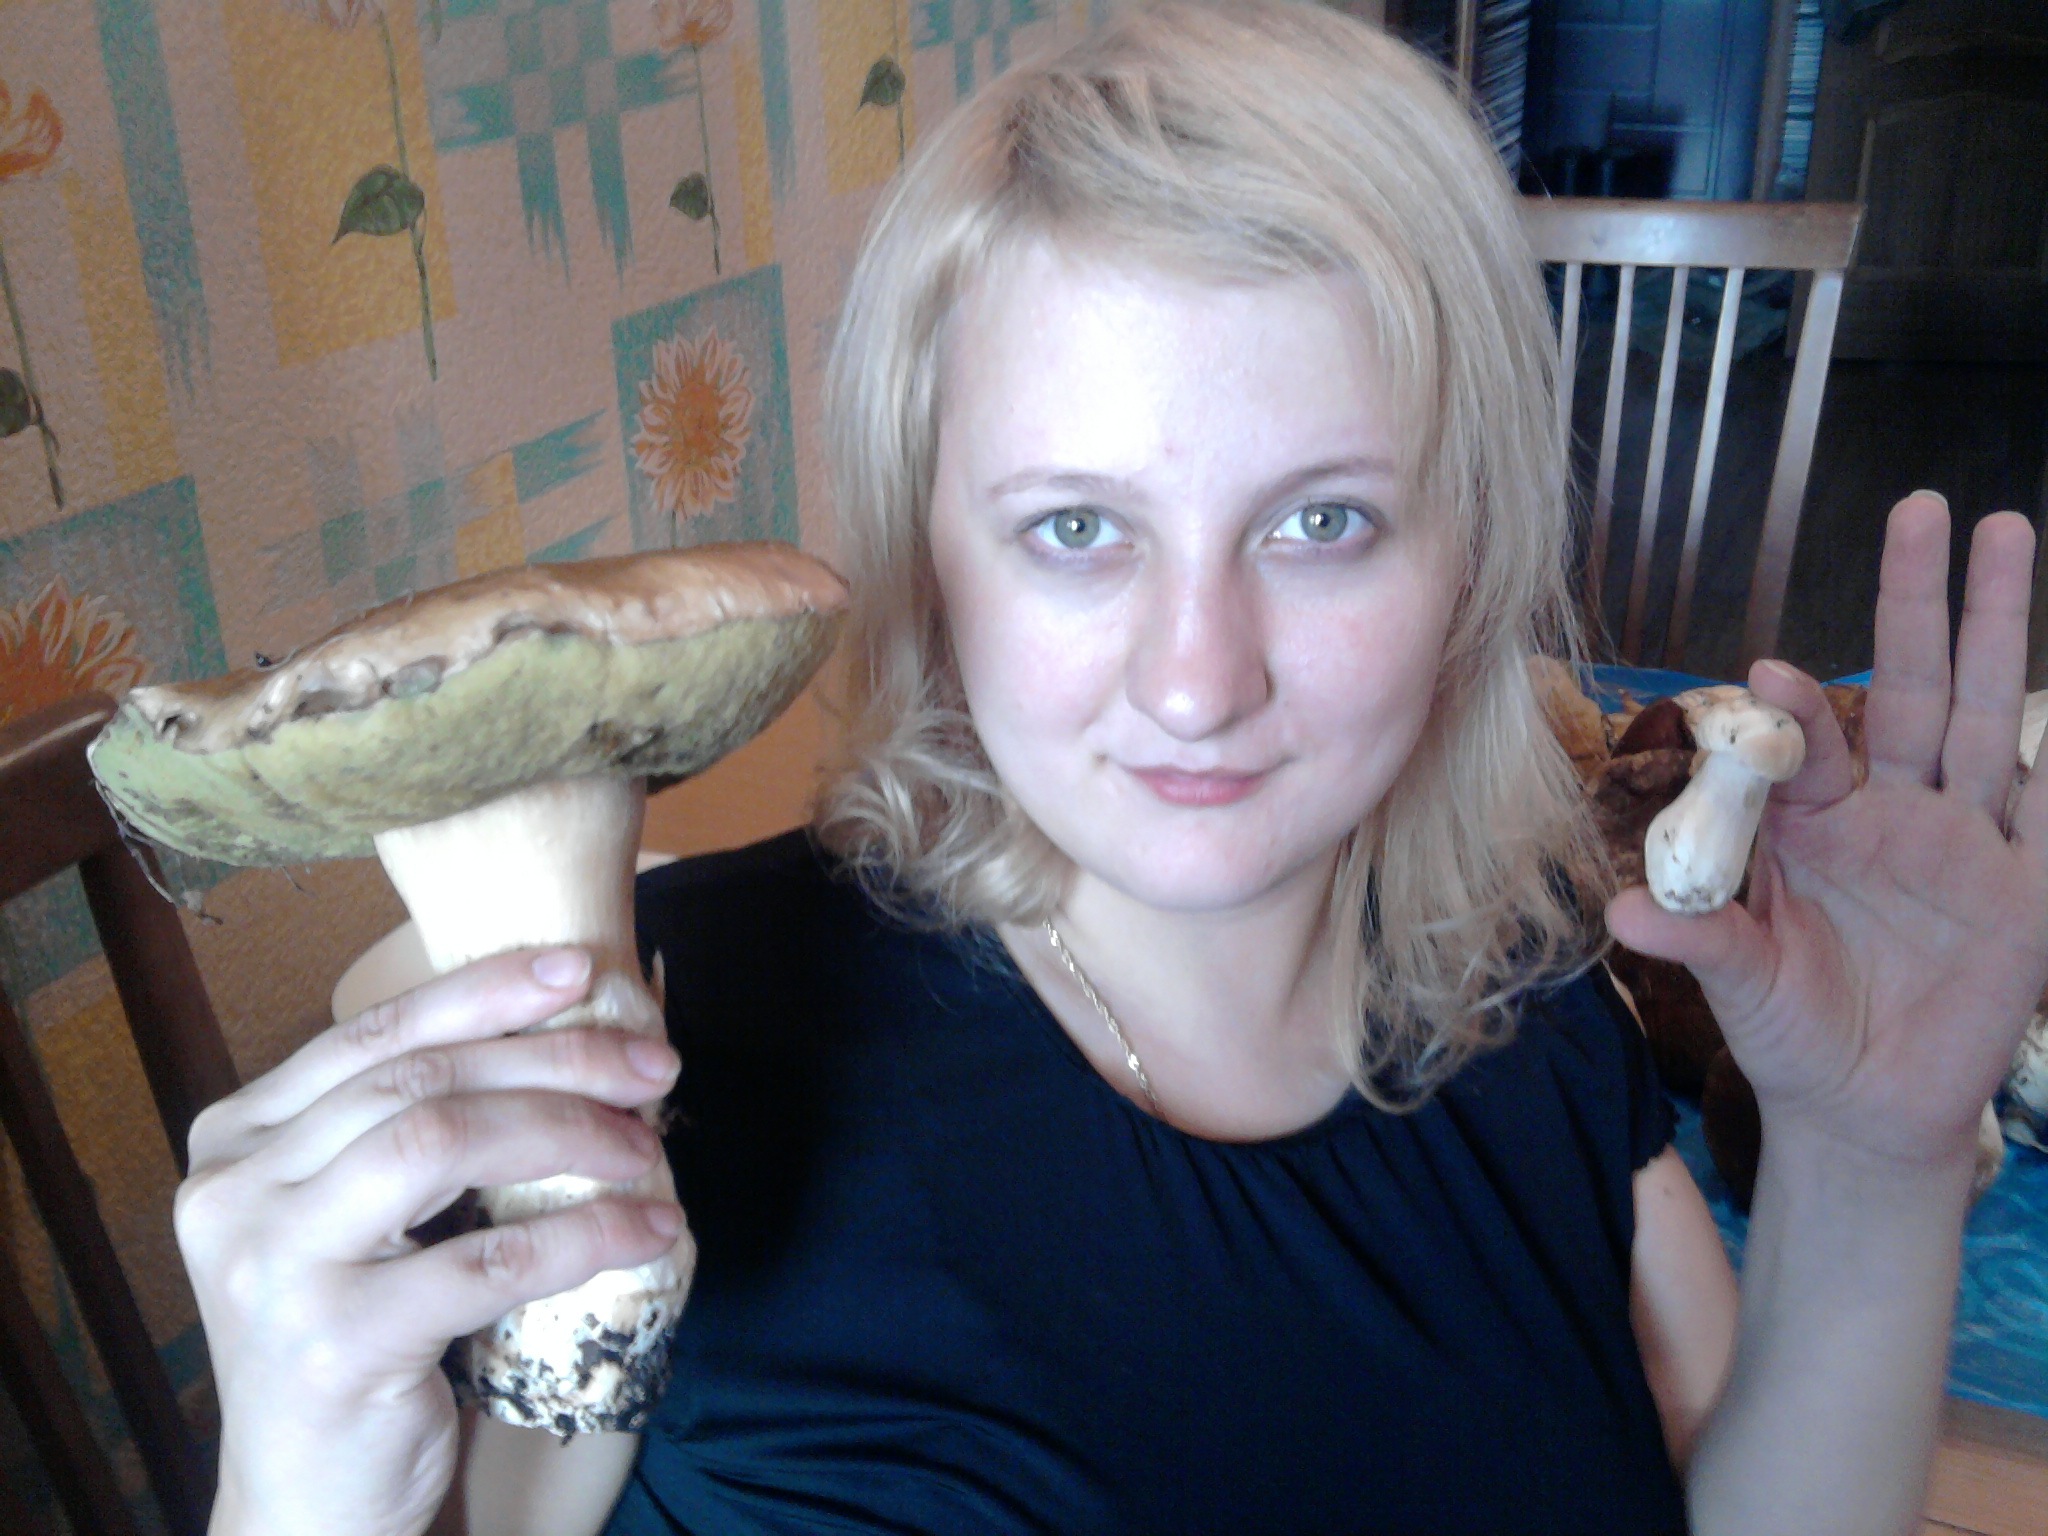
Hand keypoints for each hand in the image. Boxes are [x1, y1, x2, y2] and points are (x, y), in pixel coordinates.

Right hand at [175, 947, 682, 1535]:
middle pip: (420, 1081)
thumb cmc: (355, 1334)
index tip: (580, 967)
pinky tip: (647, 1230)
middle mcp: (235, 1191)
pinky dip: (582, 1235)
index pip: (374, 1033)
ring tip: (647, 1148)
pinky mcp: (333, 1343)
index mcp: (237, 1138)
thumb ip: (410, 1125)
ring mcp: (273, 1266)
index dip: (482, 990)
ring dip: (568, 1133)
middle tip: (652, 1065)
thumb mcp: (356, 1216)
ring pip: (441, 1144)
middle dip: (553, 1059)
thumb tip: (563, 1034)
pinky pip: (485, 1261)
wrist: (308, 1497)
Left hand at [1608, 493, 2047, 1176]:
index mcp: (1815, 823)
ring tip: (2006, 532)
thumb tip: (1619, 916)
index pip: (1810, 744)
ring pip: (1991, 717)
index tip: (1770, 679)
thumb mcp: (1740, 984)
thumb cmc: (1788, 1029)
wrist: (1863, 1108)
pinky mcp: (2027, 891)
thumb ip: (1698, 941)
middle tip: (1923, 509)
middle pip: (1915, 689)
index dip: (1796, 710)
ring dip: (2002, 630)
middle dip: (1920, 601)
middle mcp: (1894, 812)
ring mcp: (1968, 841)